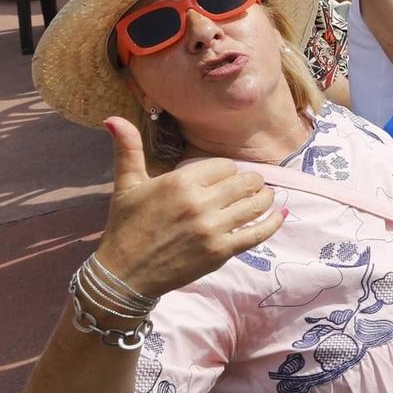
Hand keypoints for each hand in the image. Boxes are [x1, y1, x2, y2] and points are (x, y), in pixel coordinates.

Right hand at [93, 117, 283, 296]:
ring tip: (263, 197)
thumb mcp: (126, 185)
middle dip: (251, 182)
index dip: (227, 171)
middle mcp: (199, 202)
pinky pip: (257, 233)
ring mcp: (212, 228)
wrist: (123, 274)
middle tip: (249, 186)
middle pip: (246, 182)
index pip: (225, 166)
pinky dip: (273, 223)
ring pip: (256, 204)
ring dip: (265, 198)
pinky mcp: (221, 252)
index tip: (223, 178)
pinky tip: (280, 215)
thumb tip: (113, 118)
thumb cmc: (125, 226)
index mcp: (180, 182)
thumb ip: (128, 149)